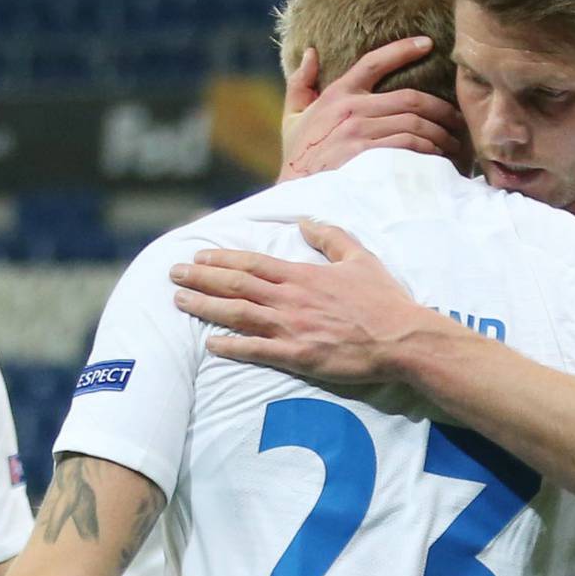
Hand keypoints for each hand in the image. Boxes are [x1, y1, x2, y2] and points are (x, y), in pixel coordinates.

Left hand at [172, 218, 447, 383]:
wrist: (401, 338)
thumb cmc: (383, 300)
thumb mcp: (359, 257)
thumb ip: (329, 237)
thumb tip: (304, 220)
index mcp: (302, 275)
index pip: (251, 263)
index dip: (221, 258)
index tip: (198, 255)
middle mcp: (290, 299)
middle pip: (235, 285)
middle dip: (201, 278)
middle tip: (173, 274)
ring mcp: (291, 327)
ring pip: (237, 314)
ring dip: (205, 306)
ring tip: (179, 301)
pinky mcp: (297, 355)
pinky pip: (256, 350)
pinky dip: (230, 347)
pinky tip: (210, 344)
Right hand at [279, 40, 464, 180]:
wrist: (293, 193)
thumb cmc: (297, 159)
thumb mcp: (292, 118)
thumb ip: (300, 83)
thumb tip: (311, 53)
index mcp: (338, 94)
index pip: (374, 61)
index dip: (403, 49)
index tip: (427, 44)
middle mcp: (352, 108)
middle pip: (411, 98)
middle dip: (441, 108)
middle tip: (457, 119)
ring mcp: (361, 131)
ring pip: (415, 123)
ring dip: (441, 133)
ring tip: (454, 143)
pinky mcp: (368, 155)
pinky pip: (410, 146)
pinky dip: (430, 151)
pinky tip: (440, 158)